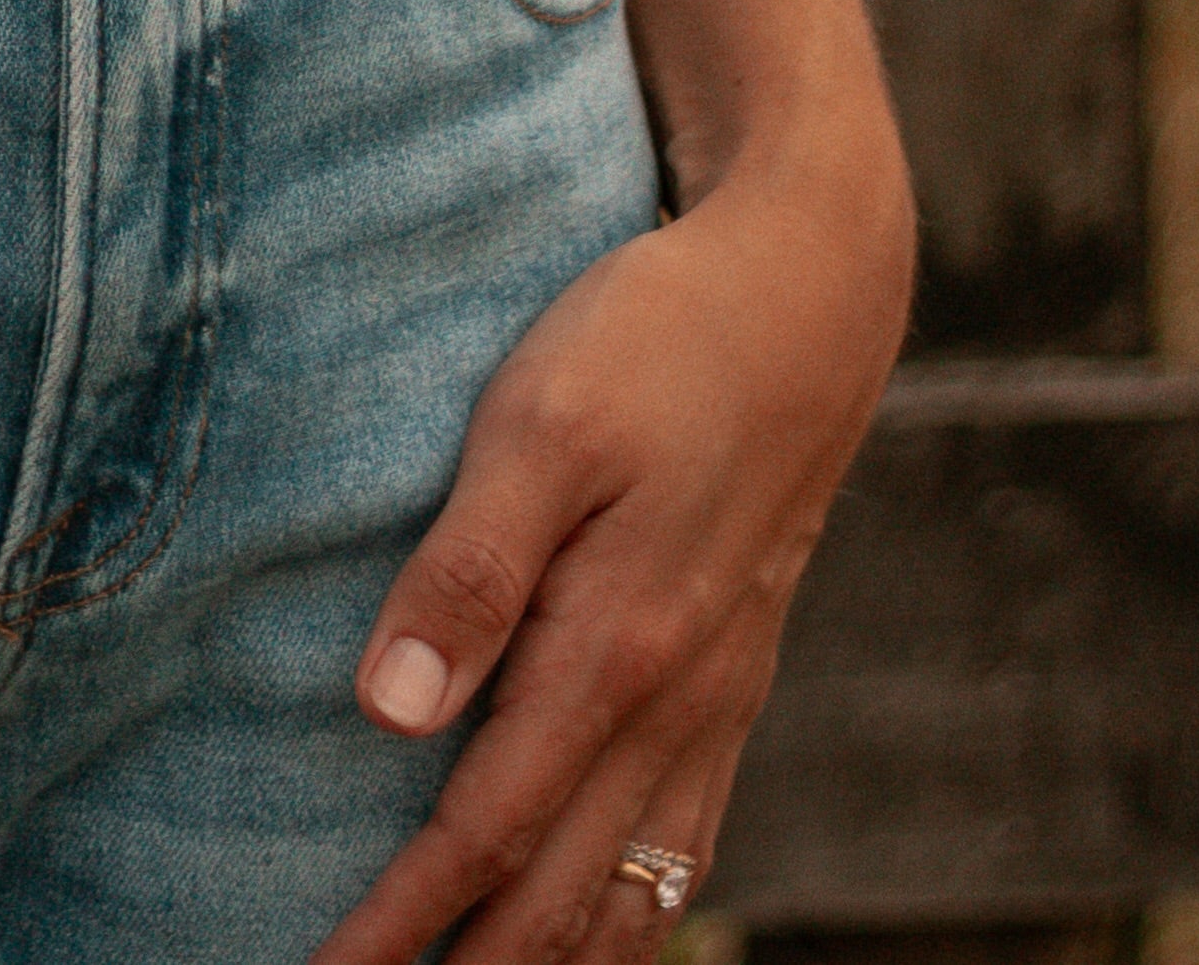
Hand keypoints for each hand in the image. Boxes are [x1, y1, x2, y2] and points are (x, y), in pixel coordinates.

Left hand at [314, 133, 912, 964]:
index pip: (482, 836)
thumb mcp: (541, 420)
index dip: (399, 927)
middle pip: (556, 903)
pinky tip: (594, 936)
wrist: (810, 297)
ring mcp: (714, 704)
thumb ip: (466, 572)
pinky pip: (681, 846)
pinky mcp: (734, 681)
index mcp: (614, 654)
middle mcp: (672, 707)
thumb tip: (388, 716)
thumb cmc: (657, 339)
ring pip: (630, 896)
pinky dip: (629, 920)